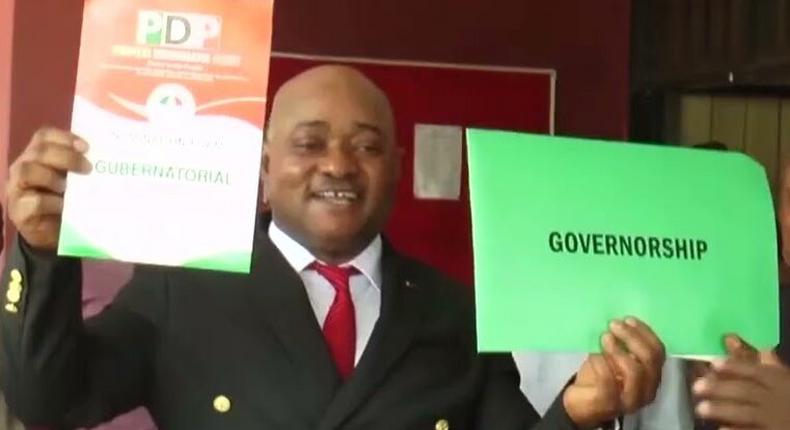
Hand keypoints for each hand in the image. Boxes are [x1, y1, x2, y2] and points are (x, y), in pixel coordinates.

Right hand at [6, 127, 90, 250]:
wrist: (52, 233)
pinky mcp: (19, 211)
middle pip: (39, 151)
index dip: (65, 137)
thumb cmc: (65, 201)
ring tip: (68, 188)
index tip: (87, 147)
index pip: (45, 136)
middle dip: (66, 156)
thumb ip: (83, 170)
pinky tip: (64, 206)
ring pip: (27, 171)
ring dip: (51, 177)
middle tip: (88, 168)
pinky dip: (51, 202)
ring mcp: (17, 188)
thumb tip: (109, 162)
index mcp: (38, 156)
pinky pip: (32, 201)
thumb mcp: (75, 182)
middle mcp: (24, 167)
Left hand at [563, 317, 665, 428]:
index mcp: (652, 375)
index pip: (658, 352)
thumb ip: (621, 344)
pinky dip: (601, 363)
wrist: (581, 403)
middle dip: (632, 338)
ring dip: (618, 349)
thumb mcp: (613, 358)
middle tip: (614, 325)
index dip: (645, 333)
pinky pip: (609, 381)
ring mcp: (631, 400)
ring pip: (635, 371)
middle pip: (650, 360)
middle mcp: (648, 389)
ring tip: (604, 337)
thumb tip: (619, 321)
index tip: (628, 319)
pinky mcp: (611, 405)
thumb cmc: (600, 377)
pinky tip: (593, 353)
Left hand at [693, 335, 789, 429]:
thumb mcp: (781, 377)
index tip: (714, 363)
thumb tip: (739, 342)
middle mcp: (774, 398)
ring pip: (745, 413)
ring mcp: (772, 419)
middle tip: (697, 387)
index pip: (755, 370)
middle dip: (720, 388)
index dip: (734, 366)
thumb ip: (764, 363)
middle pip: (745, 391)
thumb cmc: (786, 396)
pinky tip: (721, 428)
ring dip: (721, 410)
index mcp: (777, 380)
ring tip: (700, 408)